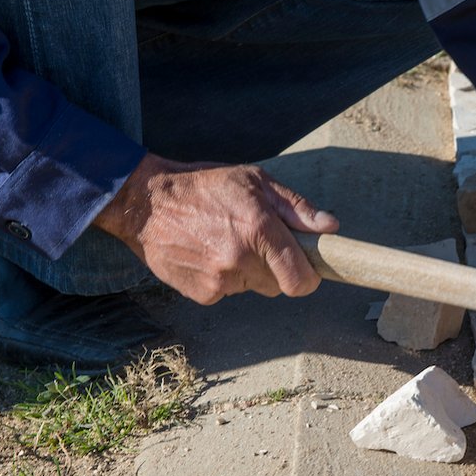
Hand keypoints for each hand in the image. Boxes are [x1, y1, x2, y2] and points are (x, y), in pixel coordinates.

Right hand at [95, 153, 338, 303]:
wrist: (146, 203)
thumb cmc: (205, 186)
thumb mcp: (255, 181)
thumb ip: (296, 207)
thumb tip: (330, 227)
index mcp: (260, 229)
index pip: (300, 279)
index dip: (309, 278)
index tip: (307, 271)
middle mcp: (242, 259)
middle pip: (279, 286)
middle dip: (276, 269)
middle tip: (257, 243)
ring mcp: (220, 279)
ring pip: (253, 288)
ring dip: (249, 272)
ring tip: (226, 242)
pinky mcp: (202, 293)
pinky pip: (229, 292)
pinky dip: (225, 278)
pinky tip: (209, 253)